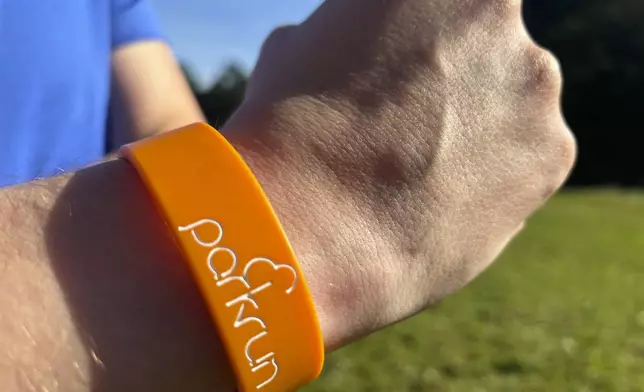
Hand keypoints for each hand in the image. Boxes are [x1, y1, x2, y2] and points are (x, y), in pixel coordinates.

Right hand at [224, 0, 575, 348]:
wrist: (312, 225)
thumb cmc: (290, 128)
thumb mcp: (300, 48)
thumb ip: (353, 39)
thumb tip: (356, 52)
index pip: (447, 8)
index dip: (418, 39)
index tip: (399, 65)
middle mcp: (504, 20)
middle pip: (485, 44)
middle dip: (452, 76)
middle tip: (405, 121)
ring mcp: (537, 88)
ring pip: (510, 100)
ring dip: (476, 124)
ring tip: (420, 168)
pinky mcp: (552, 156)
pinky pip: (526, 154)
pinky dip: (494, 171)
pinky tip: (445, 195)